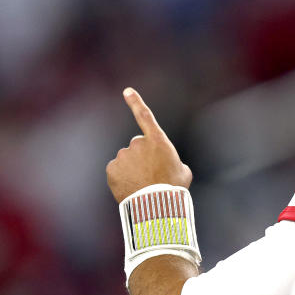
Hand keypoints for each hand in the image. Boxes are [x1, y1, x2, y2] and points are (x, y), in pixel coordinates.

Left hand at [106, 88, 192, 202]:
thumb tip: (169, 166)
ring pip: (127, 160)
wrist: (156, 204)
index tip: (126, 91)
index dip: (135, 102)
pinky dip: (122, 178)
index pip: (144, 116)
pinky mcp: (112, 168)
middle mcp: (137, 143)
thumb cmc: (173, 188)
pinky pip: (116, 171)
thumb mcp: (183, 172)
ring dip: (132, 168)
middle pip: (137, 147)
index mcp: (157, 140)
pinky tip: (131, 188)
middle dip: (142, 157)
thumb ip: (173, 162)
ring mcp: (123, 155)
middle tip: (151, 174)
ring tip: (143, 184)